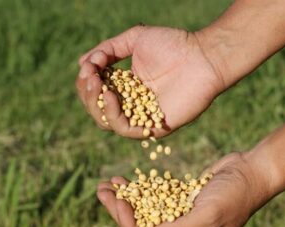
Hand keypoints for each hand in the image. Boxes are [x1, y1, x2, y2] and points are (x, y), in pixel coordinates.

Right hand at [76, 25, 224, 137]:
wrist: (202, 56)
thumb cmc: (173, 45)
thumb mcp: (135, 39)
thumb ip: (108, 49)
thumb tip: (83, 63)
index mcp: (127, 85)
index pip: (97, 91)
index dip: (87, 81)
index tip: (87, 67)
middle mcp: (132, 103)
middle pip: (98, 108)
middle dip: (88, 93)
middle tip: (89, 77)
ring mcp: (142, 116)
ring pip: (106, 121)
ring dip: (95, 103)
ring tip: (97, 84)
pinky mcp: (153, 126)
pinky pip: (126, 129)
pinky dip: (113, 115)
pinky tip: (111, 96)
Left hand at [96, 152, 271, 226]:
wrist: (252, 171)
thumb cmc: (236, 196)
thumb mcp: (207, 215)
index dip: (130, 225)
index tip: (117, 203)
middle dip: (121, 210)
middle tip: (101, 191)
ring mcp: (183, 218)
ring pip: (147, 212)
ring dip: (127, 198)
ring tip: (107, 185)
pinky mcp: (182, 201)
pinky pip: (156, 198)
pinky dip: (141, 190)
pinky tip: (125, 180)